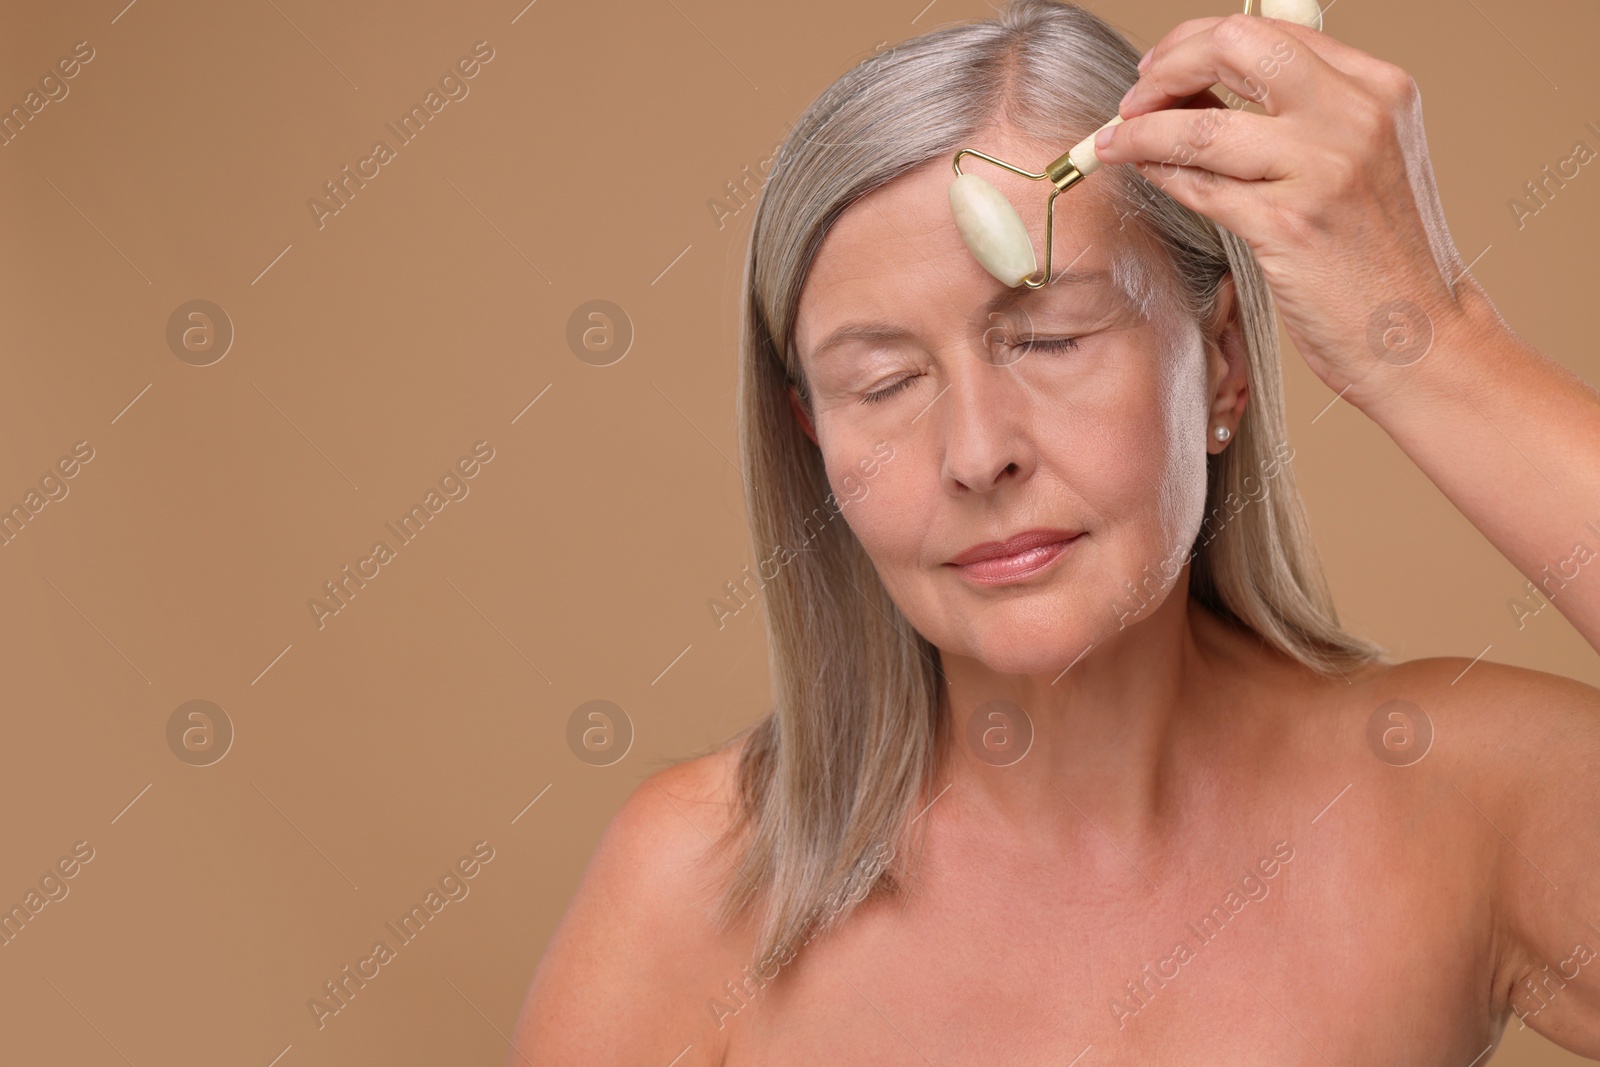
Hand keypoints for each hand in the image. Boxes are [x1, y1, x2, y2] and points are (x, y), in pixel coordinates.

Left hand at [1095, 13, 1480, 408]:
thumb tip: (1201, 88)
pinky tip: (1147, 175)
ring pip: (1201, 124)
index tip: (1163, 67)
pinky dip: (1161, 175)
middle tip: (1135, 97)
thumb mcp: (1363, 157)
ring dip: (1142, 131)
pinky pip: (1200, 186)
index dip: (1198, 43)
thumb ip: (1299, 114)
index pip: (1266, 31)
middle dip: (1168, 66)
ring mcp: (1323, 168)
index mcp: (1376, 87)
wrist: (1420, 333)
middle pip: (1235, 48)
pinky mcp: (1288, 225)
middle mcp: (1355, 115)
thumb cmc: (1383, 255)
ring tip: (1117, 141)